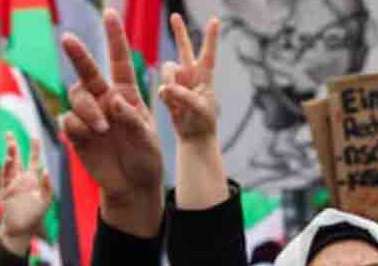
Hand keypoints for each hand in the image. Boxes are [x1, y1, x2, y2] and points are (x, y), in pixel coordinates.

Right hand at [0, 135, 53, 255]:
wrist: (20, 230)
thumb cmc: (34, 218)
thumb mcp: (45, 201)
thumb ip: (48, 187)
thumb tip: (47, 171)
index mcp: (32, 181)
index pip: (32, 161)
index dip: (34, 149)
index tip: (34, 136)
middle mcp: (20, 180)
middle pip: (16, 159)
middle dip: (12, 146)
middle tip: (9, 133)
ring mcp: (11, 185)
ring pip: (9, 166)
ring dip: (10, 156)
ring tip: (11, 145)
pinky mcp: (5, 192)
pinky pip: (5, 177)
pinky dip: (6, 168)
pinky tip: (9, 159)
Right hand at [61, 10, 165, 236]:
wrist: (131, 185)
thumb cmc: (145, 158)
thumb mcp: (147, 138)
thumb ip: (132, 119)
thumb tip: (114, 100)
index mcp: (127, 94)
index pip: (119, 61)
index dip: (114, 38)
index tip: (110, 14)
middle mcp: (105, 100)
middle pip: (87, 72)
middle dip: (78, 54)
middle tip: (67, 38)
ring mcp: (89, 116)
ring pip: (76, 97)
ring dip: (87, 109)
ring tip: (102, 128)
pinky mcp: (76, 134)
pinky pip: (67, 120)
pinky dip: (78, 127)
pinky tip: (91, 137)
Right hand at [158, 14, 219, 142]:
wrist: (194, 138)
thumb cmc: (203, 123)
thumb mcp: (197, 109)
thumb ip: (183, 96)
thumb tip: (165, 87)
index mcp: (206, 76)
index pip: (209, 53)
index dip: (211, 37)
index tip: (215, 20)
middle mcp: (192, 75)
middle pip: (184, 48)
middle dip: (179, 32)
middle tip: (174, 15)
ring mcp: (179, 82)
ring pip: (167, 70)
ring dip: (169, 83)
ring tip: (176, 101)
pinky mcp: (169, 91)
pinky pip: (162, 87)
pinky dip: (165, 97)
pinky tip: (173, 107)